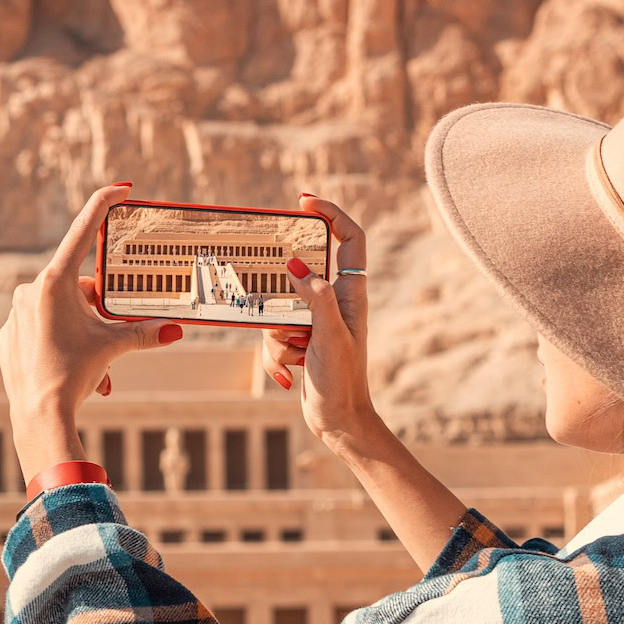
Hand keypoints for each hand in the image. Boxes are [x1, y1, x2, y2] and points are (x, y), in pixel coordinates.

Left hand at [0, 183, 184, 480]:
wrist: (39, 414)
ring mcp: (15, 313)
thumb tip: (176, 330)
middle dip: (98, 308)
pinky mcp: (8, 337)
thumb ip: (145, 333)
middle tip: (109, 333)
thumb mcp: (113, 347)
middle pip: (78, 286)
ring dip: (82, 329)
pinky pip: (40, 329)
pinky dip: (59, 341)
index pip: (84, 230)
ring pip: (60, 311)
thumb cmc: (76, 374)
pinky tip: (66, 366)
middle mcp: (30, 290)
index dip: (104, 204)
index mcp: (55, 281)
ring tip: (93, 364)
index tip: (120, 187)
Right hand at [260, 194, 378, 449]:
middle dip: (283, 292)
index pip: (349, 238)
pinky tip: (290, 373)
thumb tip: (296, 264)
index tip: (304, 201)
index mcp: (350, 293)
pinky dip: (275, 354)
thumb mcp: (330, 338)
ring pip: (279, 305)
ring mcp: (314, 320)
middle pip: (301, 272)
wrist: (338, 422)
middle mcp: (334, 301)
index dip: (330, 213)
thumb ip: (315, 299)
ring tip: (299, 355)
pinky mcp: (299, 338)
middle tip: (277, 297)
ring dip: (278, 333)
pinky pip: (272, 332)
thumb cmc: (343, 382)